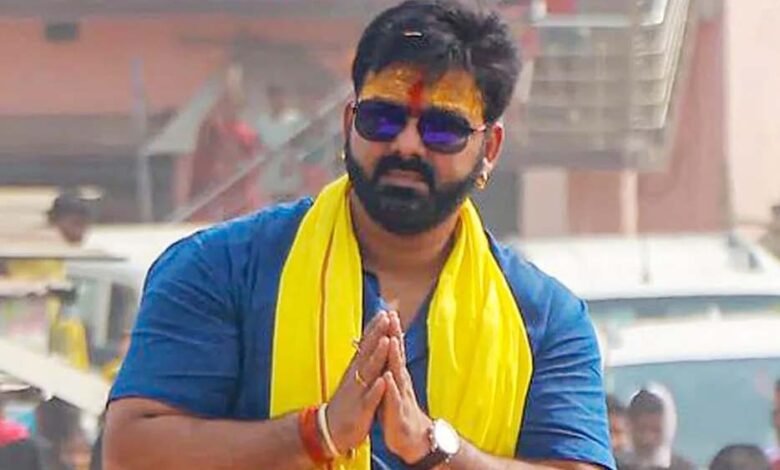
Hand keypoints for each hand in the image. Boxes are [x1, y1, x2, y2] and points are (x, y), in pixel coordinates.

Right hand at [326, 311, 390, 455]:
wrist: (329, 430)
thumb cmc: (347, 402)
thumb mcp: (354, 378)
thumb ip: (364, 360)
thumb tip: (370, 341)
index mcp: (356, 369)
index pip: (366, 344)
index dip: (376, 328)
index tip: (386, 310)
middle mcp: (356, 376)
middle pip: (368, 351)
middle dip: (378, 333)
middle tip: (386, 316)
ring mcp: (358, 392)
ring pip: (369, 371)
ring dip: (377, 355)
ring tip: (386, 340)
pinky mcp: (360, 410)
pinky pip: (369, 398)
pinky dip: (376, 389)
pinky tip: (383, 380)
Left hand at [379, 312, 432, 463]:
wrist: (413, 440)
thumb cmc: (398, 411)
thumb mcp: (392, 386)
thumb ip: (390, 367)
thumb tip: (388, 349)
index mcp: (396, 375)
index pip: (393, 349)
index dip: (390, 330)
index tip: (387, 310)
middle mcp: (400, 381)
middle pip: (397, 354)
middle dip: (394, 335)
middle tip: (392, 315)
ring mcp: (400, 395)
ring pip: (397, 372)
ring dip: (395, 356)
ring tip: (392, 339)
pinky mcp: (397, 412)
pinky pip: (394, 398)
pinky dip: (391, 387)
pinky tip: (389, 376)